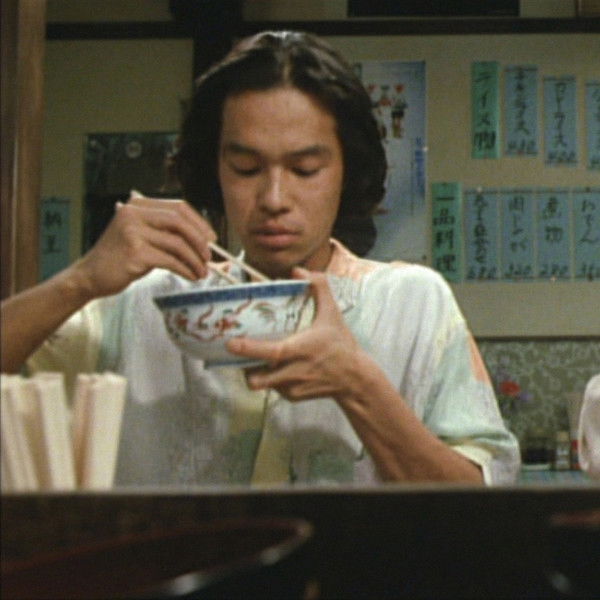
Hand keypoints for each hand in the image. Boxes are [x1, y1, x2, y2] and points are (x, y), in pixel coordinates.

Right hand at [71, 192, 216, 298]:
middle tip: (208, 257)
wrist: (90, 275)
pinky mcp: (135, 253)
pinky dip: (185, 269)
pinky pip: (170, 260)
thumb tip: (205, 242)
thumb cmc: (120, 258)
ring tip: (201, 272)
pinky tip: (190, 276)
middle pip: (180, 222)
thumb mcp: (142, 237)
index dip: (199, 222)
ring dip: (195, 260)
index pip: (178, 207)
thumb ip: (167, 234)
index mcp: (138, 205)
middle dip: (199, 241)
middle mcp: (134, 214)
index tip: (211, 238)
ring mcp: (133, 232)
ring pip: (177, 243)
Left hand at [226, 267, 367, 401]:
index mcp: (301, 350)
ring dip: (255, 371)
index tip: (230, 342)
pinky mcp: (292, 397)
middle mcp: (293, 372)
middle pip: (256, 379)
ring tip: (256, 357)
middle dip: (243, 367)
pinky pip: (271, 388)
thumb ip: (318, 287)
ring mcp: (291, 387)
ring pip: (261, 384)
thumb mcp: (333, 313)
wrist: (354, 379)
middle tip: (239, 352)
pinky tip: (277, 366)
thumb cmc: (340, 345)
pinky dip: (269, 378)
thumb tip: (298, 270)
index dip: (247, 348)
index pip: (270, 352)